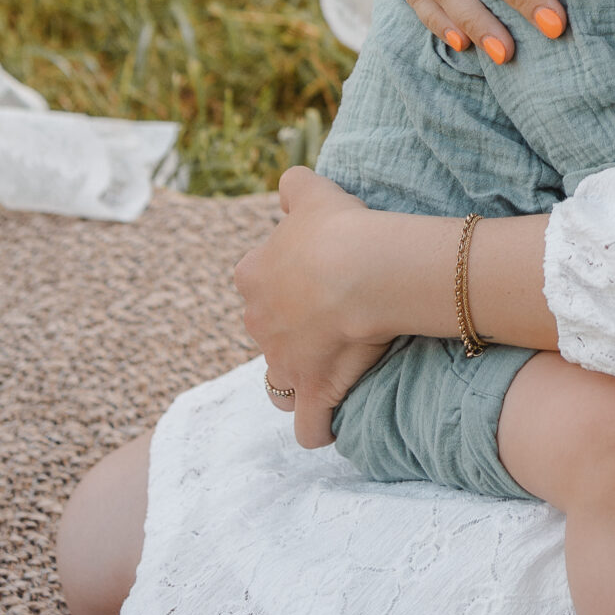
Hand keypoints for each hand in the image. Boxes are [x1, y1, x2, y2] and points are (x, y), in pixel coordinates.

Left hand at [236, 168, 392, 447]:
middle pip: (268, 332)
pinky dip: (317, 429)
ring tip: (332, 368)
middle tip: (334, 316)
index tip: (318, 277)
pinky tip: (331, 424)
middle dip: (291, 331)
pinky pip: (309, 427)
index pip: (257, 283)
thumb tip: (290, 185)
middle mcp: (258, 322)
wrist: (361, 269)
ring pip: (280, 381)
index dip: (286, 282)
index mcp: (253, 276)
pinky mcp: (311, 392)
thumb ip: (294, 186)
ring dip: (299, 378)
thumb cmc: (338, 229)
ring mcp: (283, 362)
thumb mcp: (311, 192)